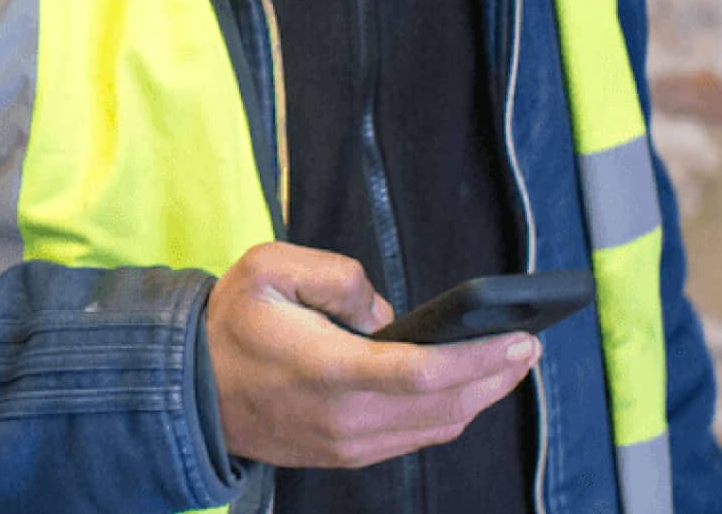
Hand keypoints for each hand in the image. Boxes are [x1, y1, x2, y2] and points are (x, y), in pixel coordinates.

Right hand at [206, 243, 539, 468]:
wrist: (191, 390)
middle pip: (446, 407)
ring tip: (510, 363)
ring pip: (437, 428)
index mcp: (330, 370)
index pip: (424, 373)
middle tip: (530, 344)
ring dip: (481, 397)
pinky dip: (450, 413)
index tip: (519, 338)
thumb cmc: (231, 323)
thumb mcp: (267, 267)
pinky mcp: (348, 453)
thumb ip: (334, 273)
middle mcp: (347, 418)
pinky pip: (415, 438)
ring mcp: (349, 444)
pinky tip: (466, 388)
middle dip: (496, 376)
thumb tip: (383, 310)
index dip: (480, 358)